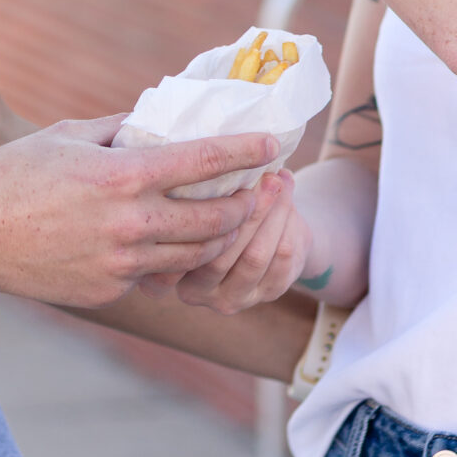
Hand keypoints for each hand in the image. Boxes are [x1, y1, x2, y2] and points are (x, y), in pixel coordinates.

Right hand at [0, 117, 274, 309]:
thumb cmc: (13, 174)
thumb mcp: (69, 135)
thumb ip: (121, 128)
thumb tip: (161, 120)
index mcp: (122, 175)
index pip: (206, 161)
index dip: (247, 151)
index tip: (271, 144)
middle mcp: (129, 223)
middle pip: (215, 219)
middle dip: (245, 204)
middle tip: (256, 190)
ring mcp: (120, 264)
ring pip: (193, 255)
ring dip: (217, 236)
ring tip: (225, 217)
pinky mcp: (108, 292)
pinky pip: (154, 274)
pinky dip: (169, 258)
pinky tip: (168, 241)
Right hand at [152, 168, 314, 314]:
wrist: (262, 239)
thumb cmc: (216, 213)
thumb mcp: (192, 206)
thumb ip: (189, 198)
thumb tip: (209, 158)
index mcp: (168, 273)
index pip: (188, 245)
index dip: (210, 208)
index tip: (226, 172)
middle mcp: (197, 293)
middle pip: (223, 253)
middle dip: (247, 209)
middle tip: (263, 176)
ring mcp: (234, 298)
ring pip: (255, 256)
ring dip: (271, 214)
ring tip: (278, 180)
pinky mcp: (269, 294)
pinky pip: (281, 259)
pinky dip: (287, 223)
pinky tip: (288, 196)